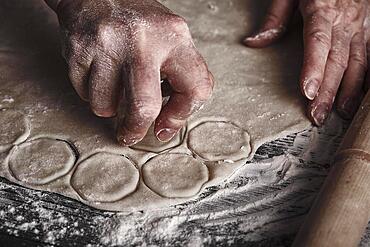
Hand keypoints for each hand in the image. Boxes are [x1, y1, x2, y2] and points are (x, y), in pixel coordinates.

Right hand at [46, 0, 213, 144]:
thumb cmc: (138, 22)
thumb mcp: (172, 39)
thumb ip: (182, 75)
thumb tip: (170, 120)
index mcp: (175, 37)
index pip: (194, 89)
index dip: (181, 115)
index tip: (166, 126)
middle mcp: (143, 40)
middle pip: (144, 107)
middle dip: (136, 129)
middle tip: (131, 133)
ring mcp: (108, 44)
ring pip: (106, 106)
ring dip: (109, 106)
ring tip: (114, 85)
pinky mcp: (81, 49)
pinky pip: (85, 94)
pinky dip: (92, 93)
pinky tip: (99, 73)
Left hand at [244, 0, 369, 125]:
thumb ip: (275, 17)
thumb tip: (253, 42)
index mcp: (322, 9)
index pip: (317, 42)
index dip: (313, 68)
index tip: (307, 91)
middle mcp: (345, 20)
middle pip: (337, 59)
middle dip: (328, 90)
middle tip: (318, 115)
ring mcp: (361, 25)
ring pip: (358, 61)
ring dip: (349, 89)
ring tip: (341, 112)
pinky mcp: (369, 29)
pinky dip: (367, 78)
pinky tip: (361, 96)